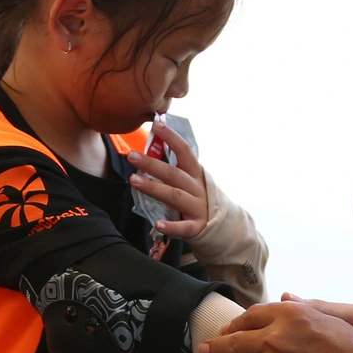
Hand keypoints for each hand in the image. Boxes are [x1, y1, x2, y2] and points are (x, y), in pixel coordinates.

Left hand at [126, 118, 207, 238]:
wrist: (221, 226)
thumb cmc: (197, 198)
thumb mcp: (191, 180)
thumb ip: (174, 167)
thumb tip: (151, 146)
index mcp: (195, 173)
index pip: (185, 151)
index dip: (171, 137)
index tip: (156, 124)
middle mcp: (197, 188)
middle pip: (173, 174)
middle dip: (152, 164)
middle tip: (131, 156)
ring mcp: (198, 207)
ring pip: (174, 196)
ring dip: (154, 188)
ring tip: (133, 181)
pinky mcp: (196, 227)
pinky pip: (183, 227)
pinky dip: (171, 226)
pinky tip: (157, 224)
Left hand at [198, 300, 352, 352]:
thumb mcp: (334, 319)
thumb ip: (305, 308)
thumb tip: (284, 294)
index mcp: (291, 314)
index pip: (253, 315)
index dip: (237, 324)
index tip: (229, 329)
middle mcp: (276, 336)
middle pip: (235, 341)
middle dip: (216, 347)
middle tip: (205, 350)